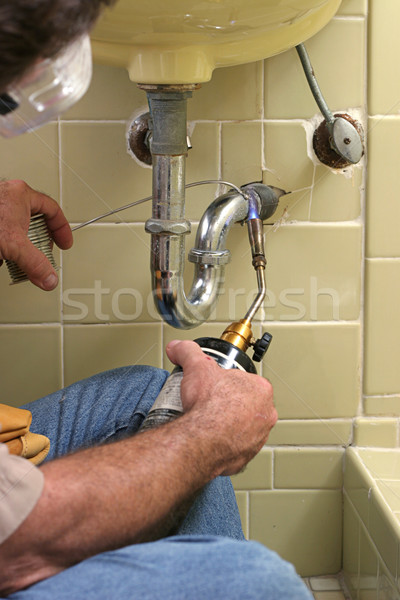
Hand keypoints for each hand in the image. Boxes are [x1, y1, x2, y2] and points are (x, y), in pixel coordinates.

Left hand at [0, 179, 72, 289]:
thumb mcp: (15, 245)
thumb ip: (36, 264)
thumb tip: (48, 277)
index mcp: (21, 194)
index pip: (52, 210)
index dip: (61, 229)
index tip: (64, 243)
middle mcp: (9, 196)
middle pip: (33, 222)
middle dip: (37, 244)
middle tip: (41, 256)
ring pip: (16, 229)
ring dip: (19, 247)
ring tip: (16, 258)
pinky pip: (2, 233)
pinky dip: (4, 247)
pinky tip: (1, 256)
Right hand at [166, 339, 276, 476]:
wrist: (201, 440)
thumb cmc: (209, 406)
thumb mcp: (196, 366)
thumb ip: (188, 352)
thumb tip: (178, 347)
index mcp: (262, 390)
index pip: (247, 382)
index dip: (228, 383)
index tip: (216, 387)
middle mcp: (266, 415)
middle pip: (246, 405)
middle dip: (229, 405)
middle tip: (210, 404)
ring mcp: (258, 437)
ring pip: (243, 428)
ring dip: (229, 426)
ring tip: (208, 422)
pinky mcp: (246, 456)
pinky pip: (236, 448)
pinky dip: (224, 444)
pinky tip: (210, 439)